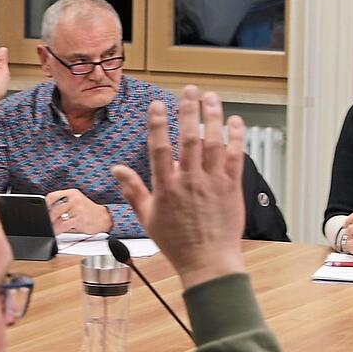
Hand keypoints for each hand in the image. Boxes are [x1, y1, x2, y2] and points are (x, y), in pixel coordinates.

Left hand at [45, 189, 112, 234]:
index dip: (44, 204)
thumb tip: (46, 212)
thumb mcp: (77, 202)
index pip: (52, 196)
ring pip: (57, 217)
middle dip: (47, 217)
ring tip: (50, 227)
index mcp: (72, 193)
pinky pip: (63, 225)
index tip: (39, 211)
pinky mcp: (79, 219)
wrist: (104, 218)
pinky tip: (56, 231)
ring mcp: (77, 209)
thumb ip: (63, 204)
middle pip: (53, 208)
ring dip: (51, 224)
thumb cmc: (88, 211)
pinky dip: (57, 230)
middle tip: (44, 222)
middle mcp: (75, 199)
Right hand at [112, 86, 246, 288]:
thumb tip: (116, 169)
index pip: (159, 150)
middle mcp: (190, 182)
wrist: (208, 261)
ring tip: (211, 97)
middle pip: (189, 139)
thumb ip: (133, 190)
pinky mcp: (232, 187)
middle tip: (189, 90)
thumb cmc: (177, 242)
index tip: (158, 104)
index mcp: (166, 189)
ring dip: (213, 117)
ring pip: (214, 143)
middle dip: (189, 111)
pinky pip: (235, 157)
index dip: (158, 124)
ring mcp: (213, 183)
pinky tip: (234, 121)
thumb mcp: (148, 218)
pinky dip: (235, 137)